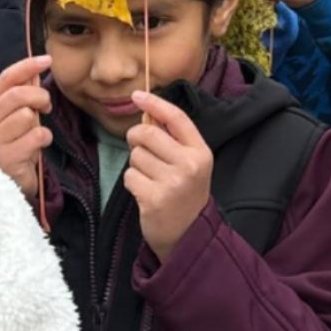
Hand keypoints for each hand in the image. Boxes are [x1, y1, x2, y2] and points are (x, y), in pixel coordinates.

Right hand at [0, 55, 53, 197]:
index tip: (47, 59)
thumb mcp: (14, 117)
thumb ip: (22, 94)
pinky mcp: (6, 158)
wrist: (6, 183)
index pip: (5, 78)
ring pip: (27, 116)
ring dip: (38, 125)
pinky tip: (34, 149)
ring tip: (32, 135)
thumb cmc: (13, 145)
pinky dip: (43, 140)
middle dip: (39, 97)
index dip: (27, 66)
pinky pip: (37, 136)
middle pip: (18, 95)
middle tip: (46, 107)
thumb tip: (35, 70)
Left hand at [124, 91, 214, 259]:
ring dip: (137, 166)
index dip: (155, 103)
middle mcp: (189, 165)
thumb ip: (174, 140)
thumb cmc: (185, 193)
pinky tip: (146, 193)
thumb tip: (147, 112)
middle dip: (137, 139)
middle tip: (143, 152)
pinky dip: (133, 183)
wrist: (188, 234)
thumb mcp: (191, 164)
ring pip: (136, 156)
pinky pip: (129, 176)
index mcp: (200, 152)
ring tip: (151, 180)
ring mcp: (172, 182)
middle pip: (147, 133)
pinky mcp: (154, 198)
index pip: (176, 118)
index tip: (137, 95)